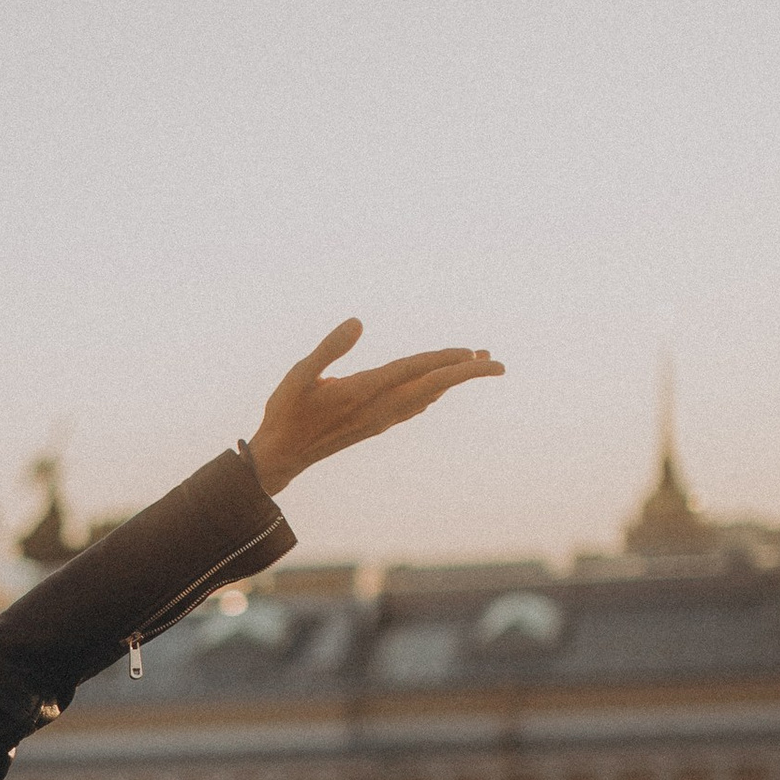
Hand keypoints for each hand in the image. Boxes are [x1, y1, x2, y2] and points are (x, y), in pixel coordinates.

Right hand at [244, 320, 502, 495]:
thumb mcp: (298, 375)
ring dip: (453, 380)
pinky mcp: (375, 424)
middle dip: (467, 375)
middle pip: (433, 388)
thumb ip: (329, 348)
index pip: (413, 372)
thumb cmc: (285, 413)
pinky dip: (433, 392)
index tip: (471, 353)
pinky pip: (415, 406)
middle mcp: (379, 408)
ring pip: (427, 396)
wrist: (281, 458)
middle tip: (498, 364)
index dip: (443, 361)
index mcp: (363, 392)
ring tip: (476, 362)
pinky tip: (438, 388)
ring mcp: (380, 419)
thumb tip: (358, 322)